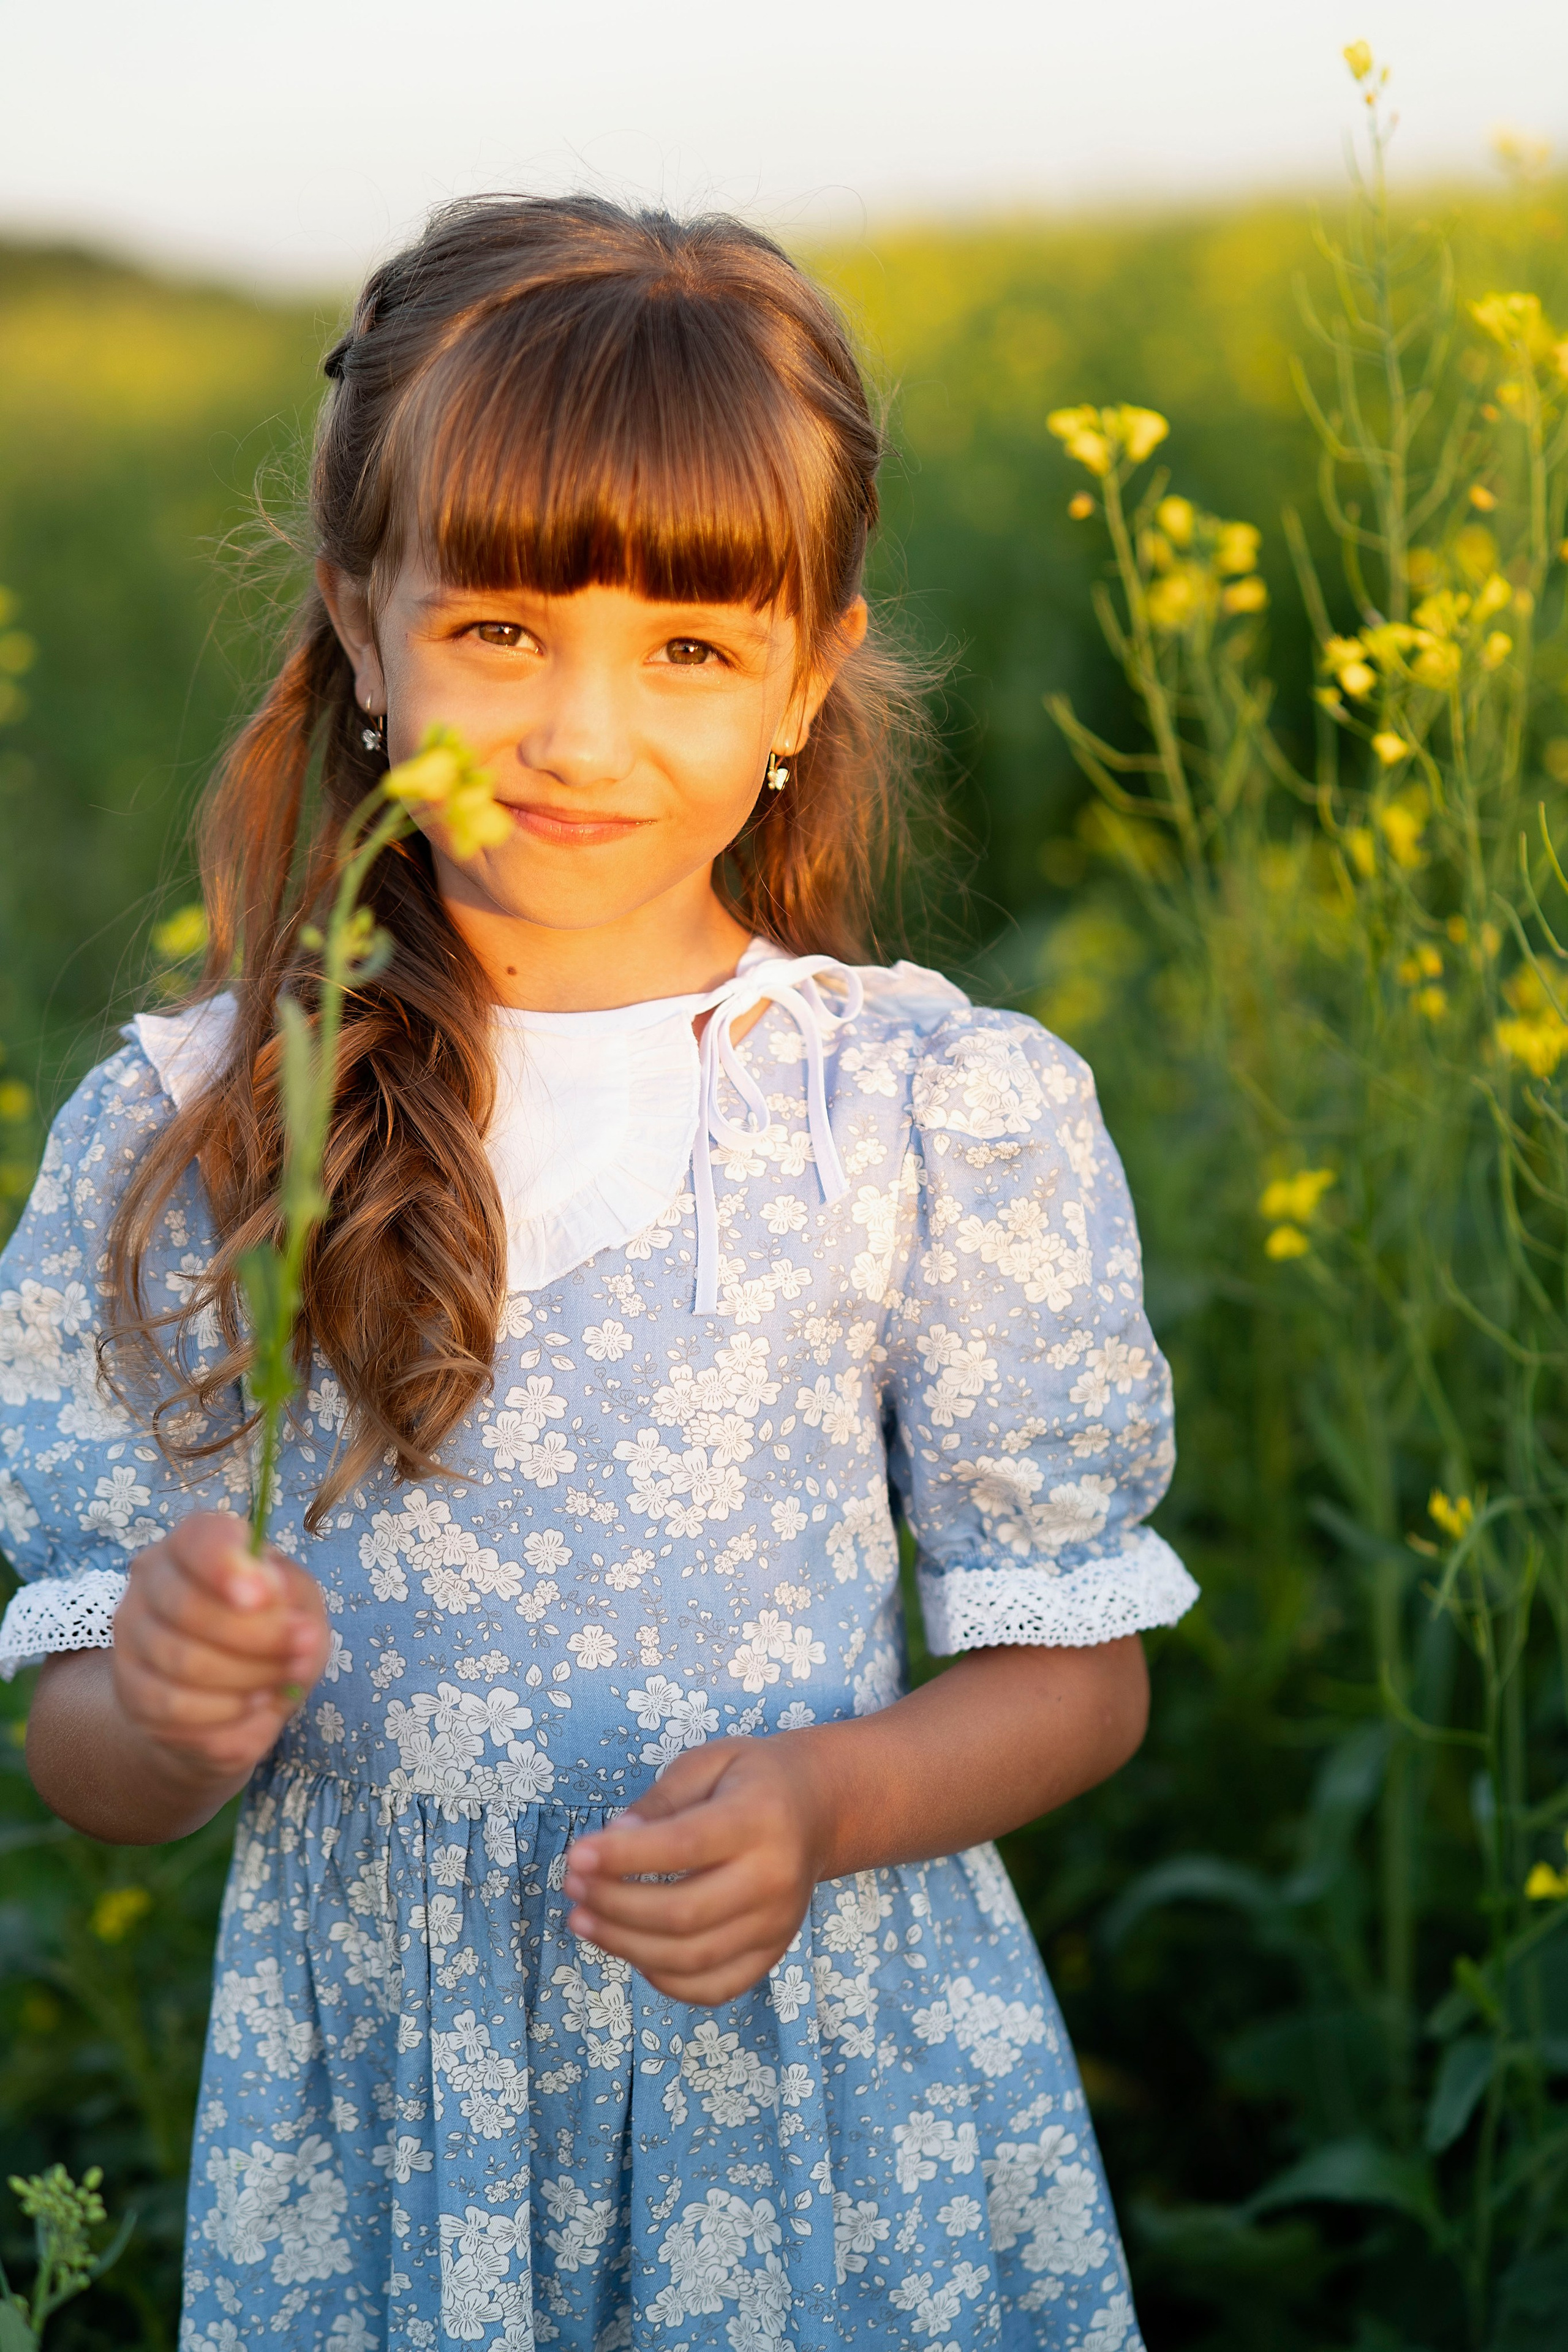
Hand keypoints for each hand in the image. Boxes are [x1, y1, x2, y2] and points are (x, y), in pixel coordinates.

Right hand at [111, 1510, 330, 1787]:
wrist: (226, 1694)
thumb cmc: (267, 1630)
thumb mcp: (296, 1602)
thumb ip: (291, 1597)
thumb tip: (278, 1607)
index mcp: (193, 1542)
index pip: (198, 1538)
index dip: (228, 1566)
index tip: (266, 1594)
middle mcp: (151, 1581)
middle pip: (189, 1608)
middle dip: (259, 1636)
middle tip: (304, 1648)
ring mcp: (132, 1637)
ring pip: (184, 1662)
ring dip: (249, 1676)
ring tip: (286, 1678)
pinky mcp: (131, 1690)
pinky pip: (175, 1707)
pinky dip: (226, 1710)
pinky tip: (255, 1703)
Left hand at [563, 1734, 832, 2004]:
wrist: (818, 1808)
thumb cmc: (751, 1778)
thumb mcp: (707, 1761)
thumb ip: (660, 1800)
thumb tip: (612, 1840)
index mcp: (760, 1818)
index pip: (683, 1847)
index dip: (623, 1856)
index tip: (577, 1855)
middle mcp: (775, 1878)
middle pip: (683, 1912)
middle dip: (614, 1905)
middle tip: (572, 1887)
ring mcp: (777, 1923)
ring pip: (691, 1958)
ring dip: (625, 1945)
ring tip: (583, 1919)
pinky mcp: (773, 1952)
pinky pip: (715, 1988)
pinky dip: (666, 1982)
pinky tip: (633, 1953)